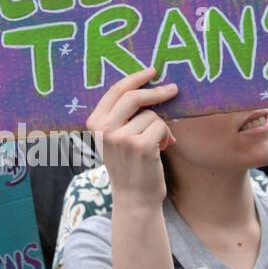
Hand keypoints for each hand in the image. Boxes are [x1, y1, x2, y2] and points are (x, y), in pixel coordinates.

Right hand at [86, 67, 177, 210]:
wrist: (133, 197)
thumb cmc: (129, 164)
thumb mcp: (115, 137)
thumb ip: (121, 115)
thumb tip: (147, 85)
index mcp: (94, 123)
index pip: (115, 91)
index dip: (135, 78)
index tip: (152, 71)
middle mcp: (104, 129)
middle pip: (133, 96)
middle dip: (156, 91)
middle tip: (173, 89)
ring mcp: (121, 137)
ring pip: (151, 115)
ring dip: (160, 126)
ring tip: (157, 143)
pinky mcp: (140, 146)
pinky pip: (161, 126)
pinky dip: (166, 136)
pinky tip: (162, 148)